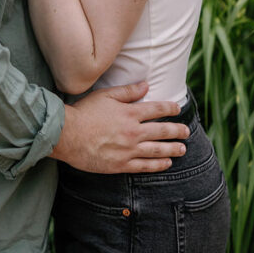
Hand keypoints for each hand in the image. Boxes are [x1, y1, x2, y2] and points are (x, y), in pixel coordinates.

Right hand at [51, 82, 189, 173]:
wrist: (67, 135)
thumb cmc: (84, 112)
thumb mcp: (105, 95)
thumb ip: (128, 91)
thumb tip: (146, 85)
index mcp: (130, 113)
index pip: (157, 109)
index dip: (170, 109)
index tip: (178, 109)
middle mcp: (133, 132)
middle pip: (162, 131)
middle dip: (177, 131)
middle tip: (186, 132)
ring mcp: (128, 150)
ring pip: (157, 150)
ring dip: (173, 149)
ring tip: (182, 149)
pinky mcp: (121, 164)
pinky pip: (145, 166)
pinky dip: (158, 165)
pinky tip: (167, 163)